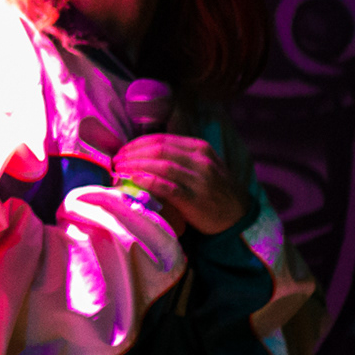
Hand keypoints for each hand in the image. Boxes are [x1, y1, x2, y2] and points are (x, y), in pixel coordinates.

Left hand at [113, 132, 247, 234]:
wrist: (238, 216)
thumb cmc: (215, 190)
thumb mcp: (203, 165)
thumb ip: (180, 156)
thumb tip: (143, 153)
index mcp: (199, 148)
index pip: (161, 139)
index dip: (137, 143)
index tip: (122, 150)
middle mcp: (200, 160)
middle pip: (158, 149)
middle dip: (132, 153)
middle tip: (116, 161)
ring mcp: (199, 180)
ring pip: (161, 165)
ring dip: (135, 166)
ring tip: (119, 170)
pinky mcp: (195, 199)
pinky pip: (166, 187)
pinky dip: (147, 181)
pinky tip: (133, 180)